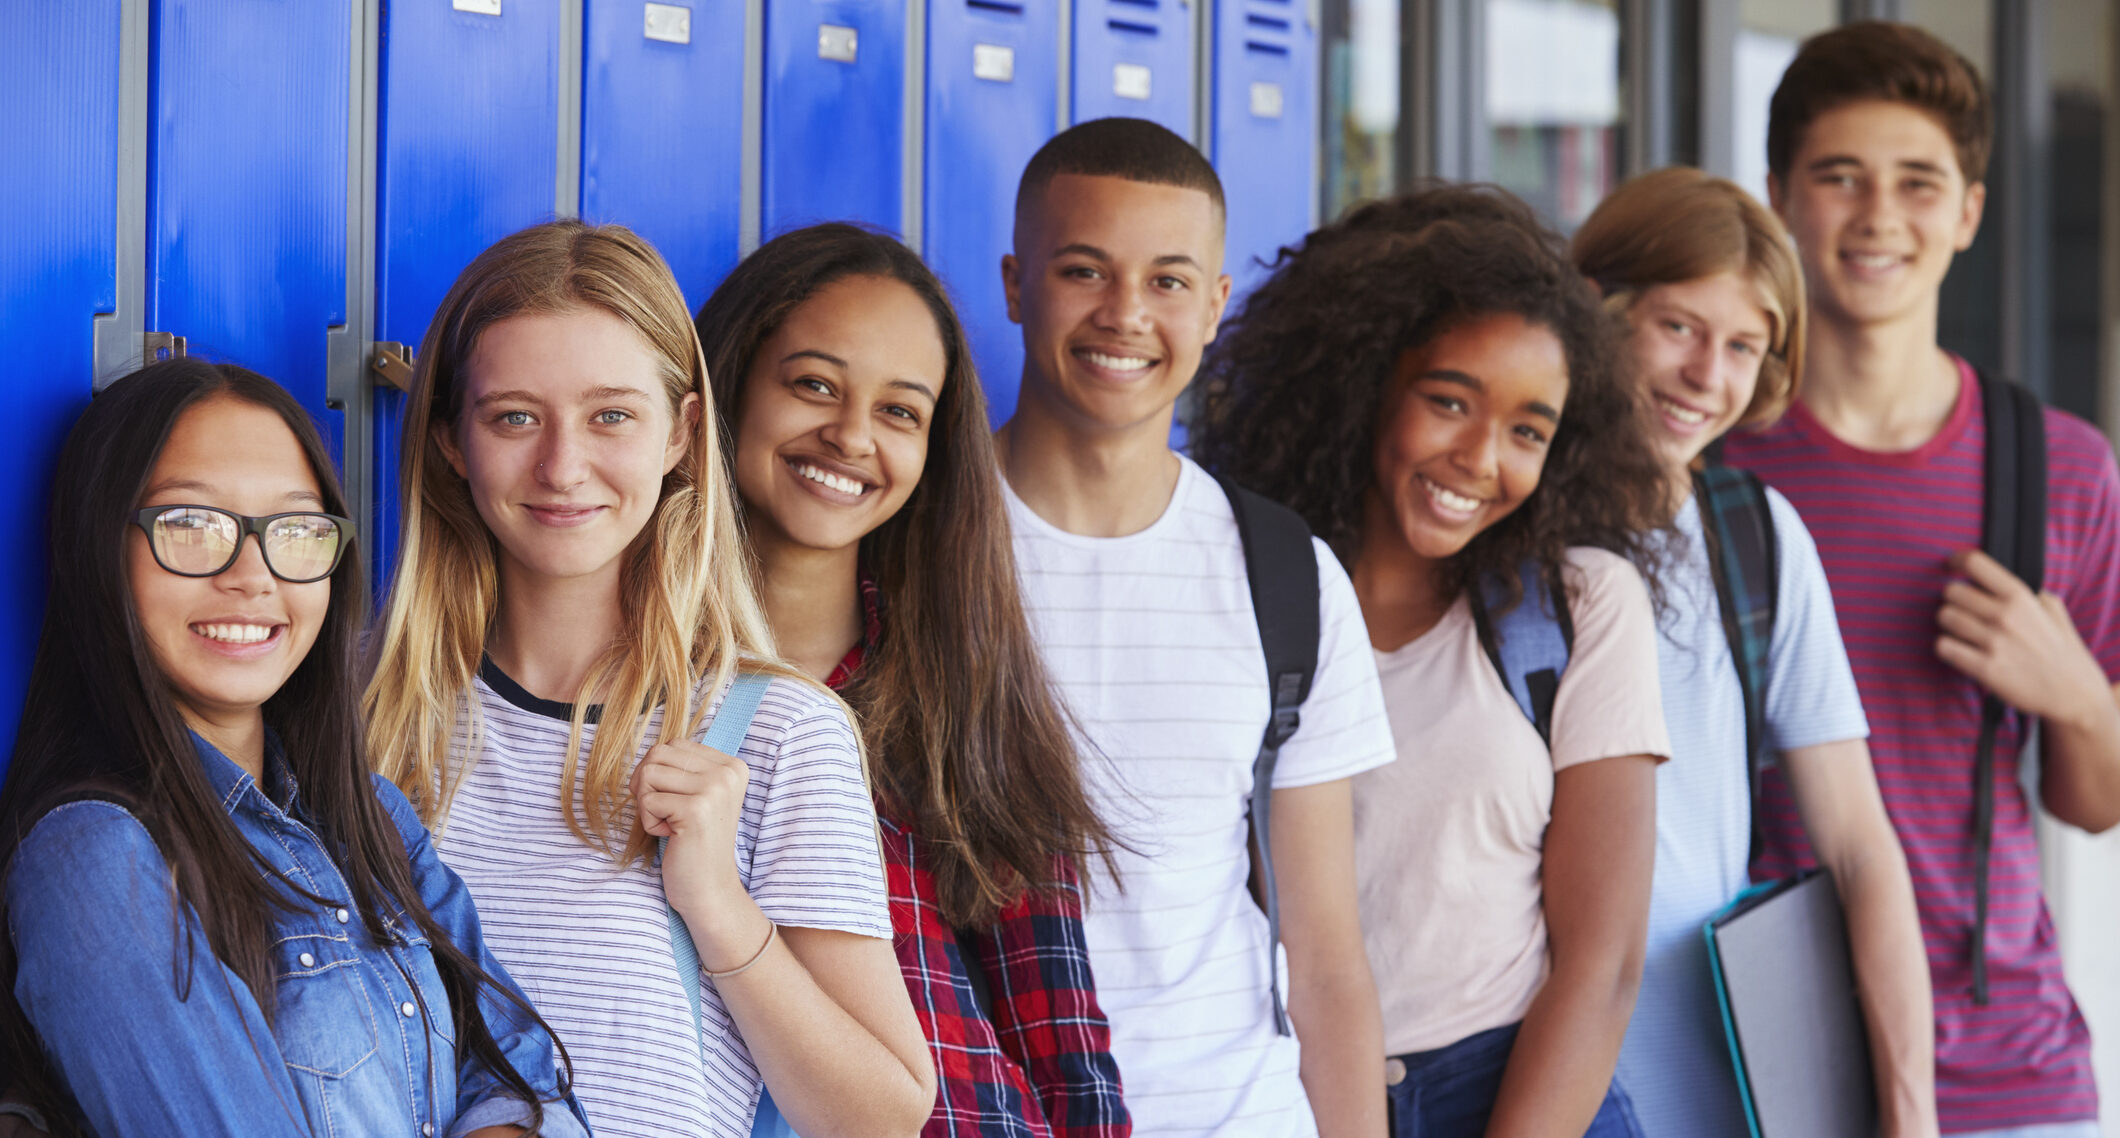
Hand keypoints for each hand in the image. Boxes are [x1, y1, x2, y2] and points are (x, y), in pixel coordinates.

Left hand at [630, 738, 760, 961]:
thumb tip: (650, 751)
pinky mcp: (696, 809)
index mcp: (732, 765)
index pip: (673, 744)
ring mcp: (715, 789)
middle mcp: (728, 772)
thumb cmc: (695, 843)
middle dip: (648, 785)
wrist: (709, 889)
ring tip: (671, 824)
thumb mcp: (697, 795)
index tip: (675, 802)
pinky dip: (649, 823)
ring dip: (648, 804)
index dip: (658, 773)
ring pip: (648, 774)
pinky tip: (672, 837)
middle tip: (665, 813)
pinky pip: (646, 800)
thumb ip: (683, 768)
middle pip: (657, 754)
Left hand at [1936, 549, 2112, 728]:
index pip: (1976, 563)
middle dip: (1953, 600)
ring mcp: (1994, 641)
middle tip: (1963, 610)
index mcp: (2021, 596)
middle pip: (1951, 591)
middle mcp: (2005, 615)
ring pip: (1944, 617)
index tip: (1951, 566)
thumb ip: (2028, 592)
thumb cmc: (2061, 650)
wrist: (2072, 693)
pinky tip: (1960, 650)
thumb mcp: (2053, 610)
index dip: (1957, 561)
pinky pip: (1944, 646)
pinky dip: (1947, 647)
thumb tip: (2003, 581)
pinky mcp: (1985, 668)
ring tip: (1964, 632)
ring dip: (1949, 624)